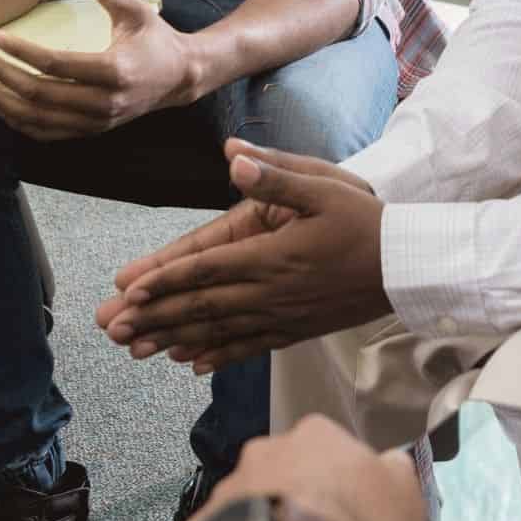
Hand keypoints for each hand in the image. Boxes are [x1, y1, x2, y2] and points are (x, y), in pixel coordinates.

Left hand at [0, 0, 194, 141]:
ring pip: (38, 120)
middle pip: (40, 94)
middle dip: (2, 76)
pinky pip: (46, 132)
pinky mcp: (90, 131)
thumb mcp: (138, 10)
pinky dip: (17, 121)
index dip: (20, 51)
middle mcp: (103, 103)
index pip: (55, 64)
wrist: (178, 78)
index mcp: (114, 71)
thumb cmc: (155, 39)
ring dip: (2, 104)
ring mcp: (95, 122)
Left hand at [97, 140, 389, 371]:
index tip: (127, 291)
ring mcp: (282, 315)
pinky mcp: (296, 329)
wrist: (408, 267)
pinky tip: (192, 364)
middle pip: (201, 306)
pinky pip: (249, 346)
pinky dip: (218, 355)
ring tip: (138, 350)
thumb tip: (232, 156)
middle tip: (112, 330)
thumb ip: (275, 175)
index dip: (164, 280)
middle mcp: (270, 291)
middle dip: (154, 317)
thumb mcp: (324, 186)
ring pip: (219, 331)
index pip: (206, 268)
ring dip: (175, 340)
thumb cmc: (365, 221)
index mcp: (271, 254)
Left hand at [179, 415, 424, 520]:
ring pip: (260, 499)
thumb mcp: (405, 496)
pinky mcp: (208, 519)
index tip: (353, 511)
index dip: (345, 484)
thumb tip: (392, 464)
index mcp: (317, 433)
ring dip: (274, 518)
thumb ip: (397, 471)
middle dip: (304, 497)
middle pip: (292, 471)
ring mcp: (236, 483)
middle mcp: (269, 448)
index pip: (334, 451)